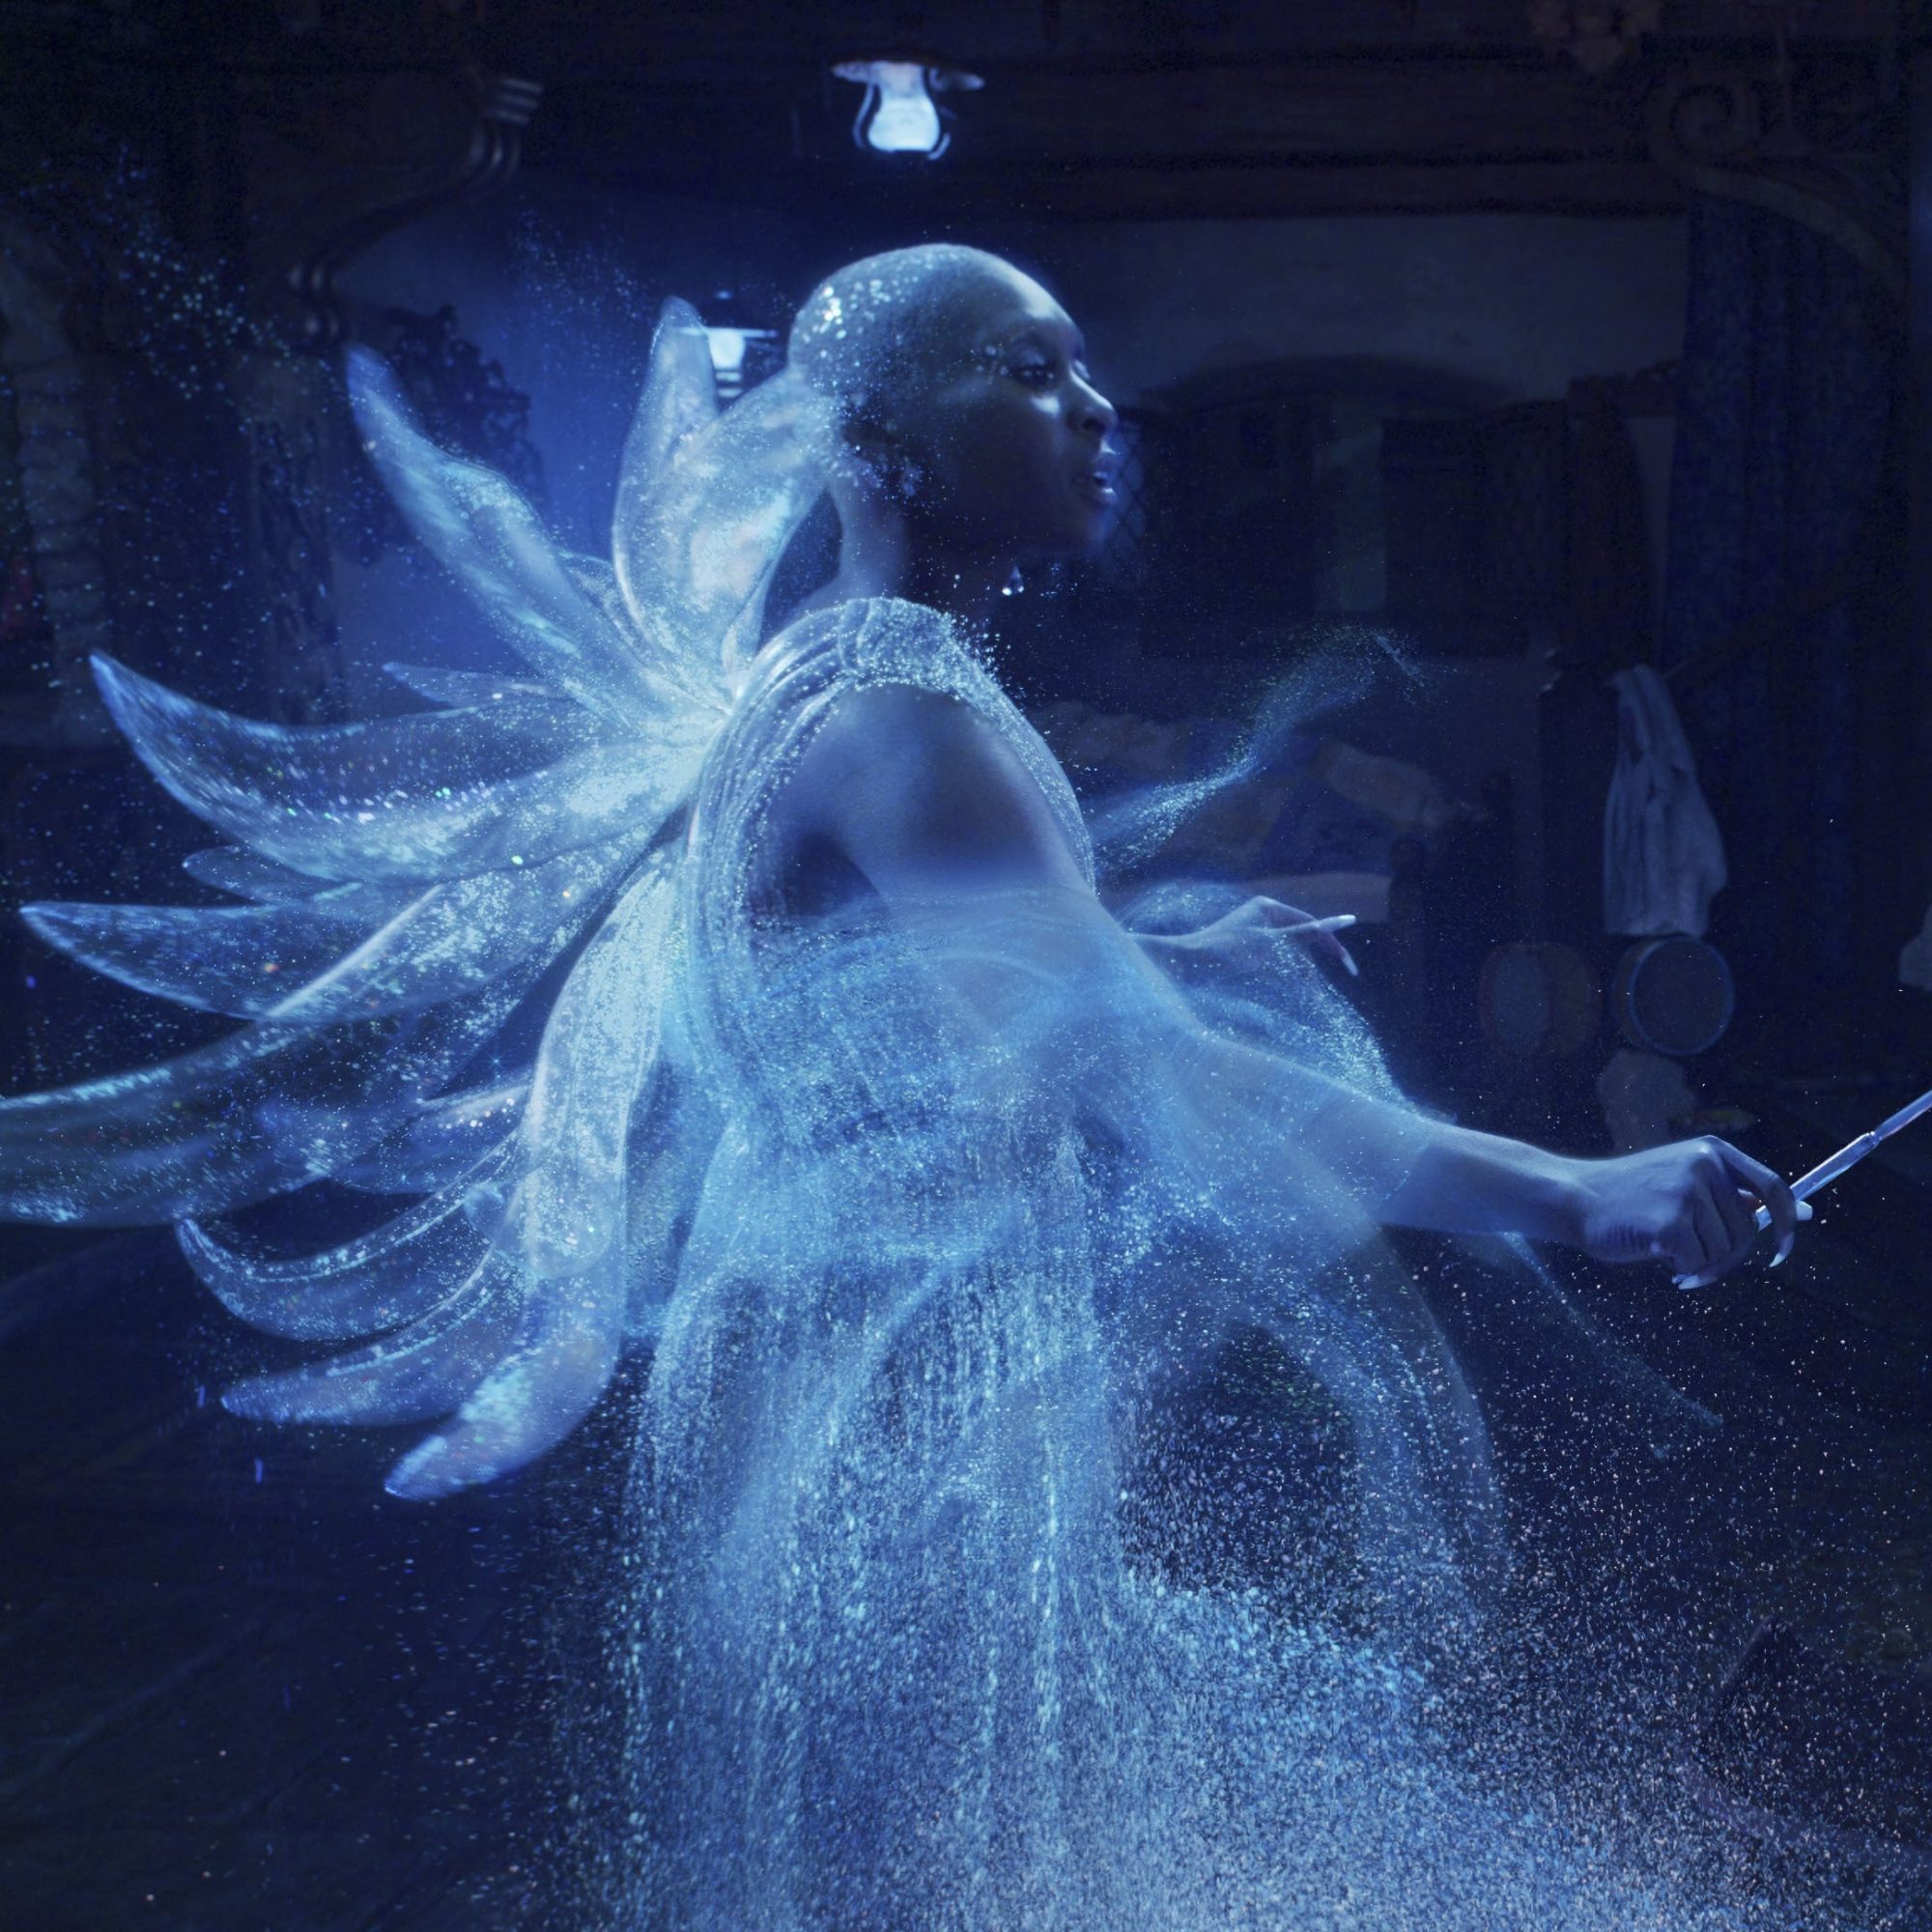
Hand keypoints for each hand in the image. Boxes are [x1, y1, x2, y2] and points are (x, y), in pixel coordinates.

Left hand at [1164, 896, 1358, 977]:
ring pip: (1287, 955)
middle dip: (1311, 967)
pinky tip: (1286, 994)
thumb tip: (1345, 920)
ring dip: (1297, 977)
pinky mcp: (1245, 951)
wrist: (1183, 966)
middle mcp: (1262, 916)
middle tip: (1322, 993)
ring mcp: (1253, 933)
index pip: (1311, 924)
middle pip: (1300, 940)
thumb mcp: (1271, 944)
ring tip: (1306, 999)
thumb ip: (1308, 934)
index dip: (1331, 946)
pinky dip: (1281, 977)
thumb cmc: (1225, 952)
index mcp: (1269, 907)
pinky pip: (1272, 962)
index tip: (1349, 968)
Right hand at [1572, 1136, 1807, 1284]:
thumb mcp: (1685, 1182)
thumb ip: (1735, 1196)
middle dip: (1728, 1256)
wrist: (1575, 1197)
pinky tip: (1657, 1254)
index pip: (1774, 1188)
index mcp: (1712, 1151)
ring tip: (1668, 1250)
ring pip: (1723, 1251)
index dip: (1787, 1223)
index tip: (1784, 1250)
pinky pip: (1697, 1263)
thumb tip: (1804, 1213)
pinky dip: (1682, 1269)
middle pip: (1747, 1231)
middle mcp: (1703, 1166)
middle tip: (1697, 1262)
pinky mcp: (1670, 1222)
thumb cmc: (1631, 1196)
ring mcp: (1686, 1192)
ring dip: (1700, 1263)